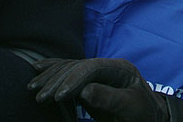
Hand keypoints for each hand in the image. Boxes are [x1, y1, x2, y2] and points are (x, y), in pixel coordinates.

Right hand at [29, 58, 168, 121]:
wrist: (149, 117)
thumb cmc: (143, 113)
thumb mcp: (130, 107)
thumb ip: (109, 98)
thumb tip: (84, 91)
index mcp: (120, 68)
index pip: (91, 67)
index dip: (73, 79)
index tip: (59, 96)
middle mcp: (107, 66)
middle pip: (76, 66)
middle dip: (57, 80)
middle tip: (40, 97)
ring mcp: (97, 72)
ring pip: (69, 68)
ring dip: (50, 77)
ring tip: (33, 88)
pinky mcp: (89, 81)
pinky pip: (68, 72)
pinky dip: (52, 71)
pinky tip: (37, 69)